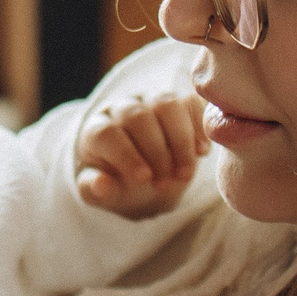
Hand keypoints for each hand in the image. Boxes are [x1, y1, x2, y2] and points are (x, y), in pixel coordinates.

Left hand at [74, 85, 208, 215]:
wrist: (142, 177)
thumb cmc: (119, 185)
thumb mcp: (103, 194)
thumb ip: (95, 191)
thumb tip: (101, 185)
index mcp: (95, 130)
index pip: (107, 133)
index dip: (127, 155)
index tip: (144, 179)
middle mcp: (121, 108)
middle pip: (138, 117)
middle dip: (156, 153)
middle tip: (164, 185)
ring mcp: (149, 100)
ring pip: (166, 104)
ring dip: (180, 141)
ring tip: (185, 174)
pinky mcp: (176, 102)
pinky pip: (189, 103)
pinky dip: (198, 127)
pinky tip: (201, 153)